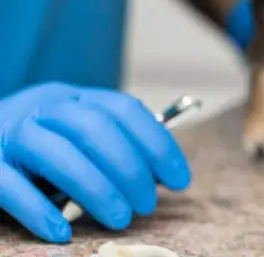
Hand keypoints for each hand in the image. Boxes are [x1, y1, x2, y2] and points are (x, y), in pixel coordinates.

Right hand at [0, 83, 189, 242]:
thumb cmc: (33, 151)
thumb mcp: (72, 137)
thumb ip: (109, 147)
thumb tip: (160, 176)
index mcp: (71, 98)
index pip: (123, 109)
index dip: (157, 144)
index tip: (179, 179)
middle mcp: (41, 108)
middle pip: (93, 128)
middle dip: (129, 167)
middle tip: (146, 205)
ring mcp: (9, 134)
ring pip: (56, 154)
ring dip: (96, 188)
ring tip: (120, 219)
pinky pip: (10, 187)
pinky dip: (38, 211)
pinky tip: (62, 232)